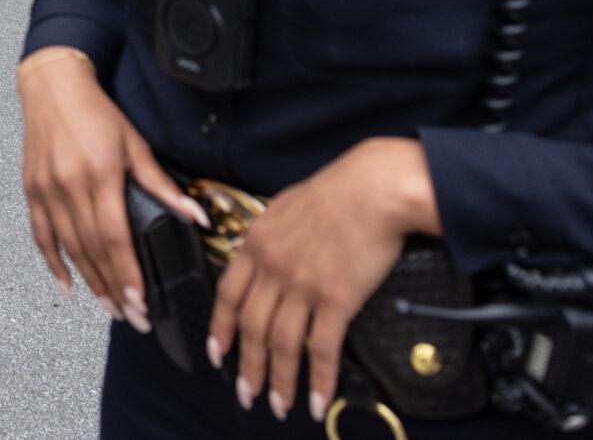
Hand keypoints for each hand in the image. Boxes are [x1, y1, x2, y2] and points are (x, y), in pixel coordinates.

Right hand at [17, 46, 203, 331]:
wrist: (52, 87)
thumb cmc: (95, 113)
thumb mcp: (135, 144)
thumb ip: (162, 185)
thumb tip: (195, 216)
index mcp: (99, 174)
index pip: (113, 236)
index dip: (126, 272)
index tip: (140, 300)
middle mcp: (70, 186)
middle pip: (92, 250)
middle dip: (114, 289)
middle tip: (134, 317)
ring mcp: (47, 190)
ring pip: (69, 249)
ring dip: (90, 283)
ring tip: (111, 308)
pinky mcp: (32, 191)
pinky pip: (42, 236)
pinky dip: (54, 264)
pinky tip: (68, 287)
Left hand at [209, 137, 439, 424]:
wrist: (374, 188)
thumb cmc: (336, 192)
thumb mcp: (284, 207)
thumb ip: (265, 235)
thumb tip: (250, 252)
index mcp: (257, 244)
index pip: (227, 295)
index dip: (220, 329)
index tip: (218, 353)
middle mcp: (273, 267)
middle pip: (251, 327)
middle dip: (247, 367)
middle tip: (247, 393)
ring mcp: (303, 284)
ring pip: (282, 344)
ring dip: (279, 380)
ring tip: (279, 404)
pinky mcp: (336, 298)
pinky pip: (322, 348)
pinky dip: (320, 378)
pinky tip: (320, 397)